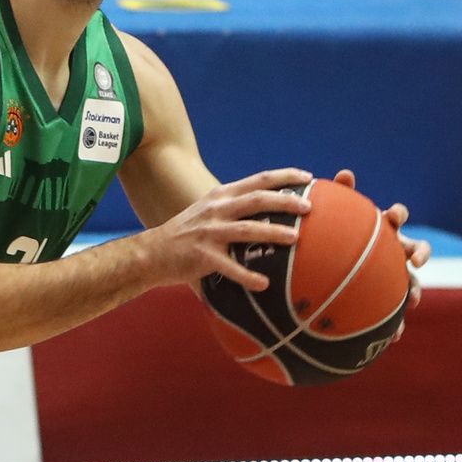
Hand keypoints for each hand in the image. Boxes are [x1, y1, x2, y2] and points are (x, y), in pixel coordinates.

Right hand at [141, 168, 313, 290]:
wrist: (152, 252)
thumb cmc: (187, 234)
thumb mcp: (210, 211)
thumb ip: (235, 208)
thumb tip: (272, 213)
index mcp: (222, 196)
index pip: (259, 180)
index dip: (284, 177)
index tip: (307, 177)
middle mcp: (217, 209)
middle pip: (257, 199)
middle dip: (285, 202)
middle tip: (309, 207)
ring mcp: (209, 232)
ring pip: (247, 229)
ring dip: (273, 233)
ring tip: (295, 239)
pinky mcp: (202, 256)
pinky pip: (230, 267)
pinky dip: (248, 276)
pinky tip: (264, 284)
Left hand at [331, 169, 429, 312]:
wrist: (329, 271)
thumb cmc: (335, 239)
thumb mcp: (336, 219)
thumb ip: (340, 196)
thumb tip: (345, 173)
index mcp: (381, 229)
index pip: (397, 217)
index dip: (399, 215)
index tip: (393, 217)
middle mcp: (393, 250)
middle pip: (415, 248)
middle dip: (418, 252)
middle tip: (413, 259)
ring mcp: (394, 275)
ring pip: (412, 281)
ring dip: (415, 290)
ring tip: (412, 302)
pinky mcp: (389, 299)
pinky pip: (396, 311)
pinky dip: (397, 324)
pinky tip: (393, 338)